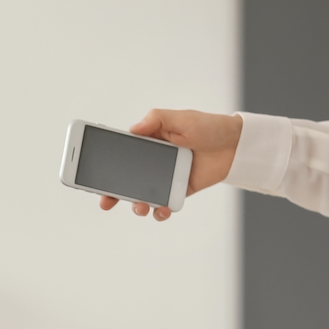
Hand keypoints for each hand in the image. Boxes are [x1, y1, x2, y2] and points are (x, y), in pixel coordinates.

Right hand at [97, 109, 243, 220]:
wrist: (235, 145)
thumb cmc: (209, 126)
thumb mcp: (180, 117)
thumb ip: (155, 119)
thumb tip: (132, 129)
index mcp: (149, 143)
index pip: (121, 156)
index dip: (106, 165)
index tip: (92, 174)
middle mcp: (154, 163)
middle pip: (126, 181)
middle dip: (112, 193)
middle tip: (105, 201)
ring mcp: (165, 179)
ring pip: (142, 196)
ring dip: (136, 205)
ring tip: (140, 206)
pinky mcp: (179, 192)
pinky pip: (163, 205)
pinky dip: (159, 212)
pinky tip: (161, 210)